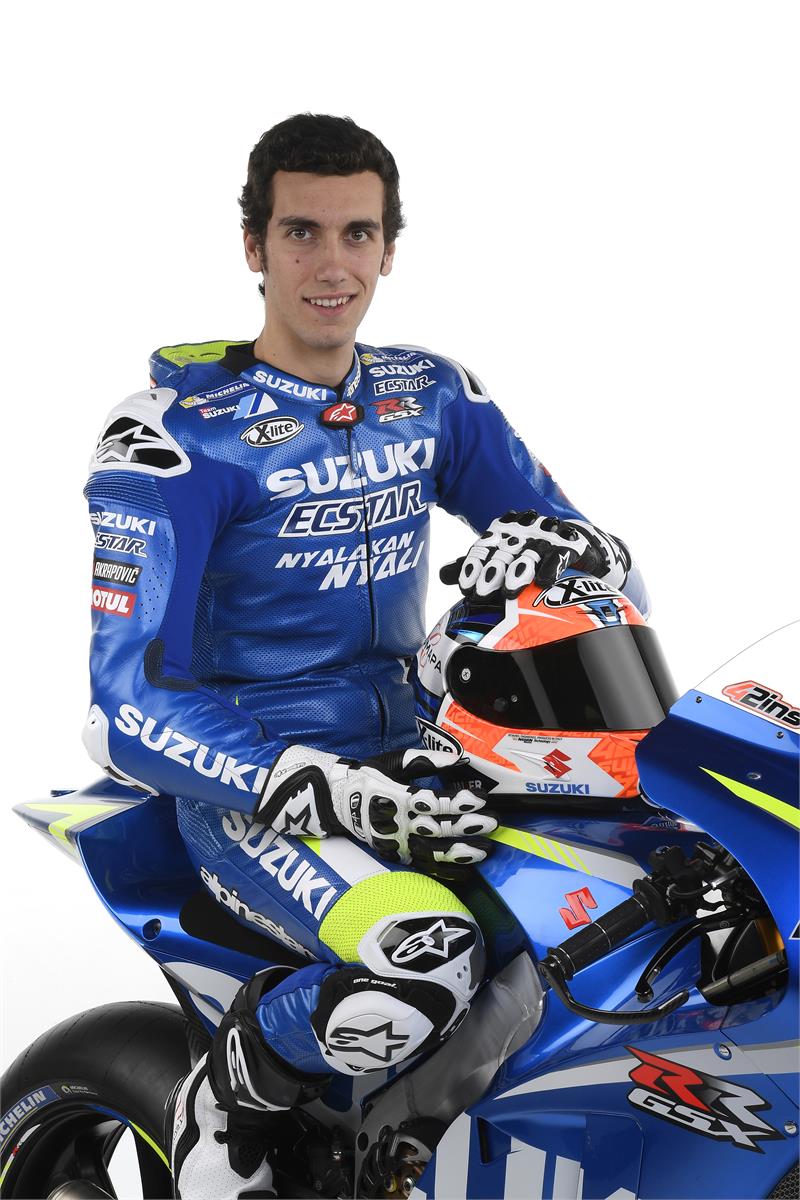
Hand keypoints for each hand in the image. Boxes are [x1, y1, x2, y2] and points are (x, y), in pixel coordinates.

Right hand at [258, 745, 496, 874]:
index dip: (456, 801)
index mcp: (396, 797)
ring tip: (484, 851)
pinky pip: (422, 867)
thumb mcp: (392, 761)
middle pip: (436, 828)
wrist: (334, 802)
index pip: (431, 801)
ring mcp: (395, 843)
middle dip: (466, 827)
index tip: (479, 799)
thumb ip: (425, 761)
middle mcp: (396, 823)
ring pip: (431, 853)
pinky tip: (465, 871)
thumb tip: (458, 758)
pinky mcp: (394, 856)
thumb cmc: (367, 776)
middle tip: (492, 824)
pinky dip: (444, 871)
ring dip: (460, 853)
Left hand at [440, 510, 630, 599]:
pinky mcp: (569, 546)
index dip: (473, 566)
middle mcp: (521, 531)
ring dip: (518, 572)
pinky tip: (543, 581)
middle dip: (492, 573)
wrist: (573, 539)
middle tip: (481, 594)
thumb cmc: (529, 551)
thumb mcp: (501, 556)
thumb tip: (442, 574)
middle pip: (504, 553)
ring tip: (509, 591)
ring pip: (529, 554)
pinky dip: (551, 567)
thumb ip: (474, 564)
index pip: (483, 548)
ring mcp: (546, 537)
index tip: (464, 587)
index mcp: (502, 532)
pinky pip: (559, 556)